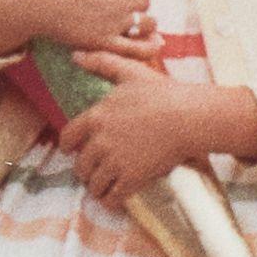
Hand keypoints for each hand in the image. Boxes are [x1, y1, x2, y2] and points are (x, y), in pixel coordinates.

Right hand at [0, 0, 157, 63]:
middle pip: (142, 1)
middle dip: (133, 3)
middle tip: (117, 8)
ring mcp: (115, 22)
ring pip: (146, 24)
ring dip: (143, 23)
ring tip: (131, 25)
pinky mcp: (105, 42)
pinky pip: (135, 48)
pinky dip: (144, 47)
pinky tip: (141, 44)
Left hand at [61, 56, 215, 204]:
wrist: (188, 117)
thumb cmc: (162, 93)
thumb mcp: (130, 73)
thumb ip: (101, 63)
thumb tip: (75, 55)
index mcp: (96, 117)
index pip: (68, 137)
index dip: (68, 146)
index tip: (71, 151)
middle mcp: (100, 141)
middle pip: (81, 165)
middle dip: (85, 171)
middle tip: (93, 172)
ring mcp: (115, 161)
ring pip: (94, 184)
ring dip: (97, 188)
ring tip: (103, 188)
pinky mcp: (132, 177)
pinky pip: (113, 197)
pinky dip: (111, 201)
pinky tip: (114, 200)